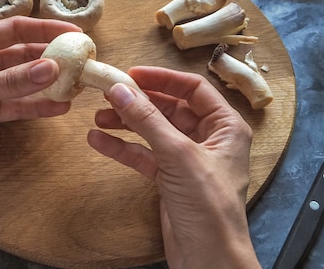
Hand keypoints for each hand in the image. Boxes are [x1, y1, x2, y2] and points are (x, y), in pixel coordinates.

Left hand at [0, 16, 80, 184]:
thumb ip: (10, 82)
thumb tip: (52, 68)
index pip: (13, 30)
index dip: (44, 29)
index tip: (74, 32)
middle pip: (22, 54)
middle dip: (51, 57)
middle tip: (82, 61)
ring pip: (23, 81)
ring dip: (48, 83)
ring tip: (77, 85)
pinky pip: (18, 106)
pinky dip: (37, 106)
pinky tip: (59, 107)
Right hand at [88, 66, 260, 268]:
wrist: (208, 259)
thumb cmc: (210, 207)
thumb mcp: (178, 156)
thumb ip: (147, 120)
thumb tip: (119, 89)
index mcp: (225, 125)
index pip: (193, 88)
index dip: (162, 78)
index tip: (132, 73)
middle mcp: (208, 138)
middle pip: (169, 108)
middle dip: (139, 101)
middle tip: (109, 93)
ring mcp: (187, 158)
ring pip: (153, 131)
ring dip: (127, 123)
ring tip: (99, 116)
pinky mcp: (170, 178)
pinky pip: (143, 154)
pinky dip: (123, 147)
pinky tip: (99, 141)